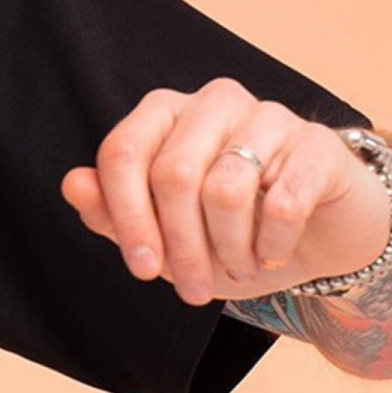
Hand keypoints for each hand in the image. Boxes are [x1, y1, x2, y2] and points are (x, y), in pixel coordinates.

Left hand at [60, 77, 387, 303]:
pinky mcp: (317, 145)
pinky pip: (282, 203)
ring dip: (228, 250)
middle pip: (173, 174)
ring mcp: (270, 116)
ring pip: (225, 190)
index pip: (123, 153)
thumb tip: (72, 184)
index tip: (143, 269)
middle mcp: (214, 103)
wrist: (318, 238)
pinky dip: (271, 245)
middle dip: (180, 247)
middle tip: (194, 290)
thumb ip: (113, 213)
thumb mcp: (165, 235)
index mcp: (166, 115)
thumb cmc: (230, 233)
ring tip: (237, 269)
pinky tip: (271, 255)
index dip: (127, 217)